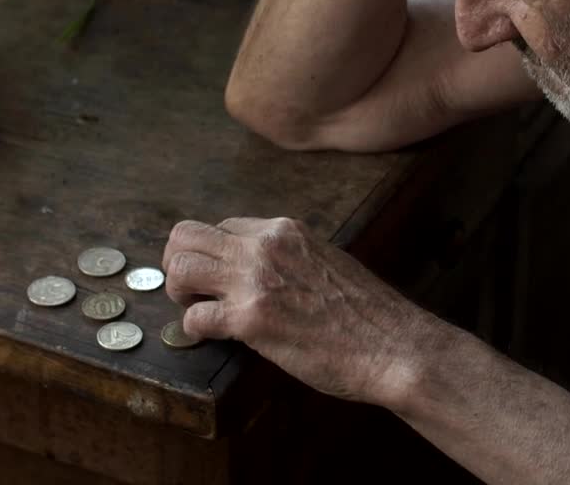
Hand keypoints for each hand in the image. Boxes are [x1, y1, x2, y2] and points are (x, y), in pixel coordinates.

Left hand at [162, 217, 434, 406]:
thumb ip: (291, 257)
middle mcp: (264, 246)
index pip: (225, 226)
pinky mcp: (249, 320)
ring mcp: (254, 281)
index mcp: (285, 230)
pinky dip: (195, 330)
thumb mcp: (327, 261)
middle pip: (186, 235)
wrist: (391, 344)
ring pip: (179, 267)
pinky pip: (193, 318)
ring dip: (178, 292)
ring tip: (197, 310)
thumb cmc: (367, 313)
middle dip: (179, 263)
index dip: (215, 254)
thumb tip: (265, 272)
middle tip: (192, 291)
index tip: (221, 278)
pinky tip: (215, 337)